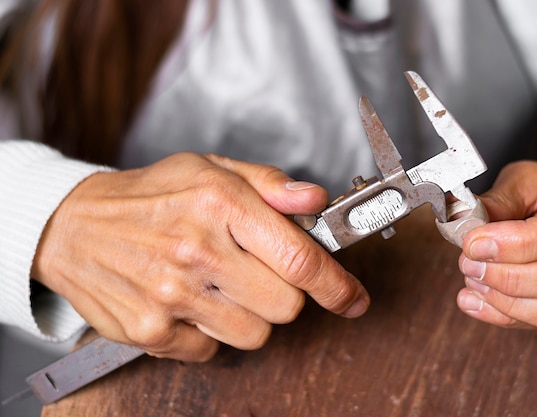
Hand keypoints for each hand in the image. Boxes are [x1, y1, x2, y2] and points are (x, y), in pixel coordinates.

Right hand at [32, 153, 369, 360]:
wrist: (74, 227)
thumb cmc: (149, 195)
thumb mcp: (210, 169)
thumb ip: (269, 184)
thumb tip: (315, 202)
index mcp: (220, 204)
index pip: (300, 258)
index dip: (337, 285)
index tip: (353, 299)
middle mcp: (197, 251)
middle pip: (287, 307)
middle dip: (285, 295)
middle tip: (260, 275)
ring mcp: (171, 295)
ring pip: (255, 335)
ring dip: (249, 316)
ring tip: (219, 286)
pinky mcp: (150, 331)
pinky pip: (211, 351)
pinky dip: (209, 333)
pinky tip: (189, 303)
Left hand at [456, 161, 536, 334]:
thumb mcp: (533, 180)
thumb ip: (502, 199)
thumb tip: (466, 219)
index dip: (518, 244)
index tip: (474, 244)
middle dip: (511, 277)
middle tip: (470, 264)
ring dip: (511, 304)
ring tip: (474, 282)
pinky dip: (511, 319)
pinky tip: (478, 303)